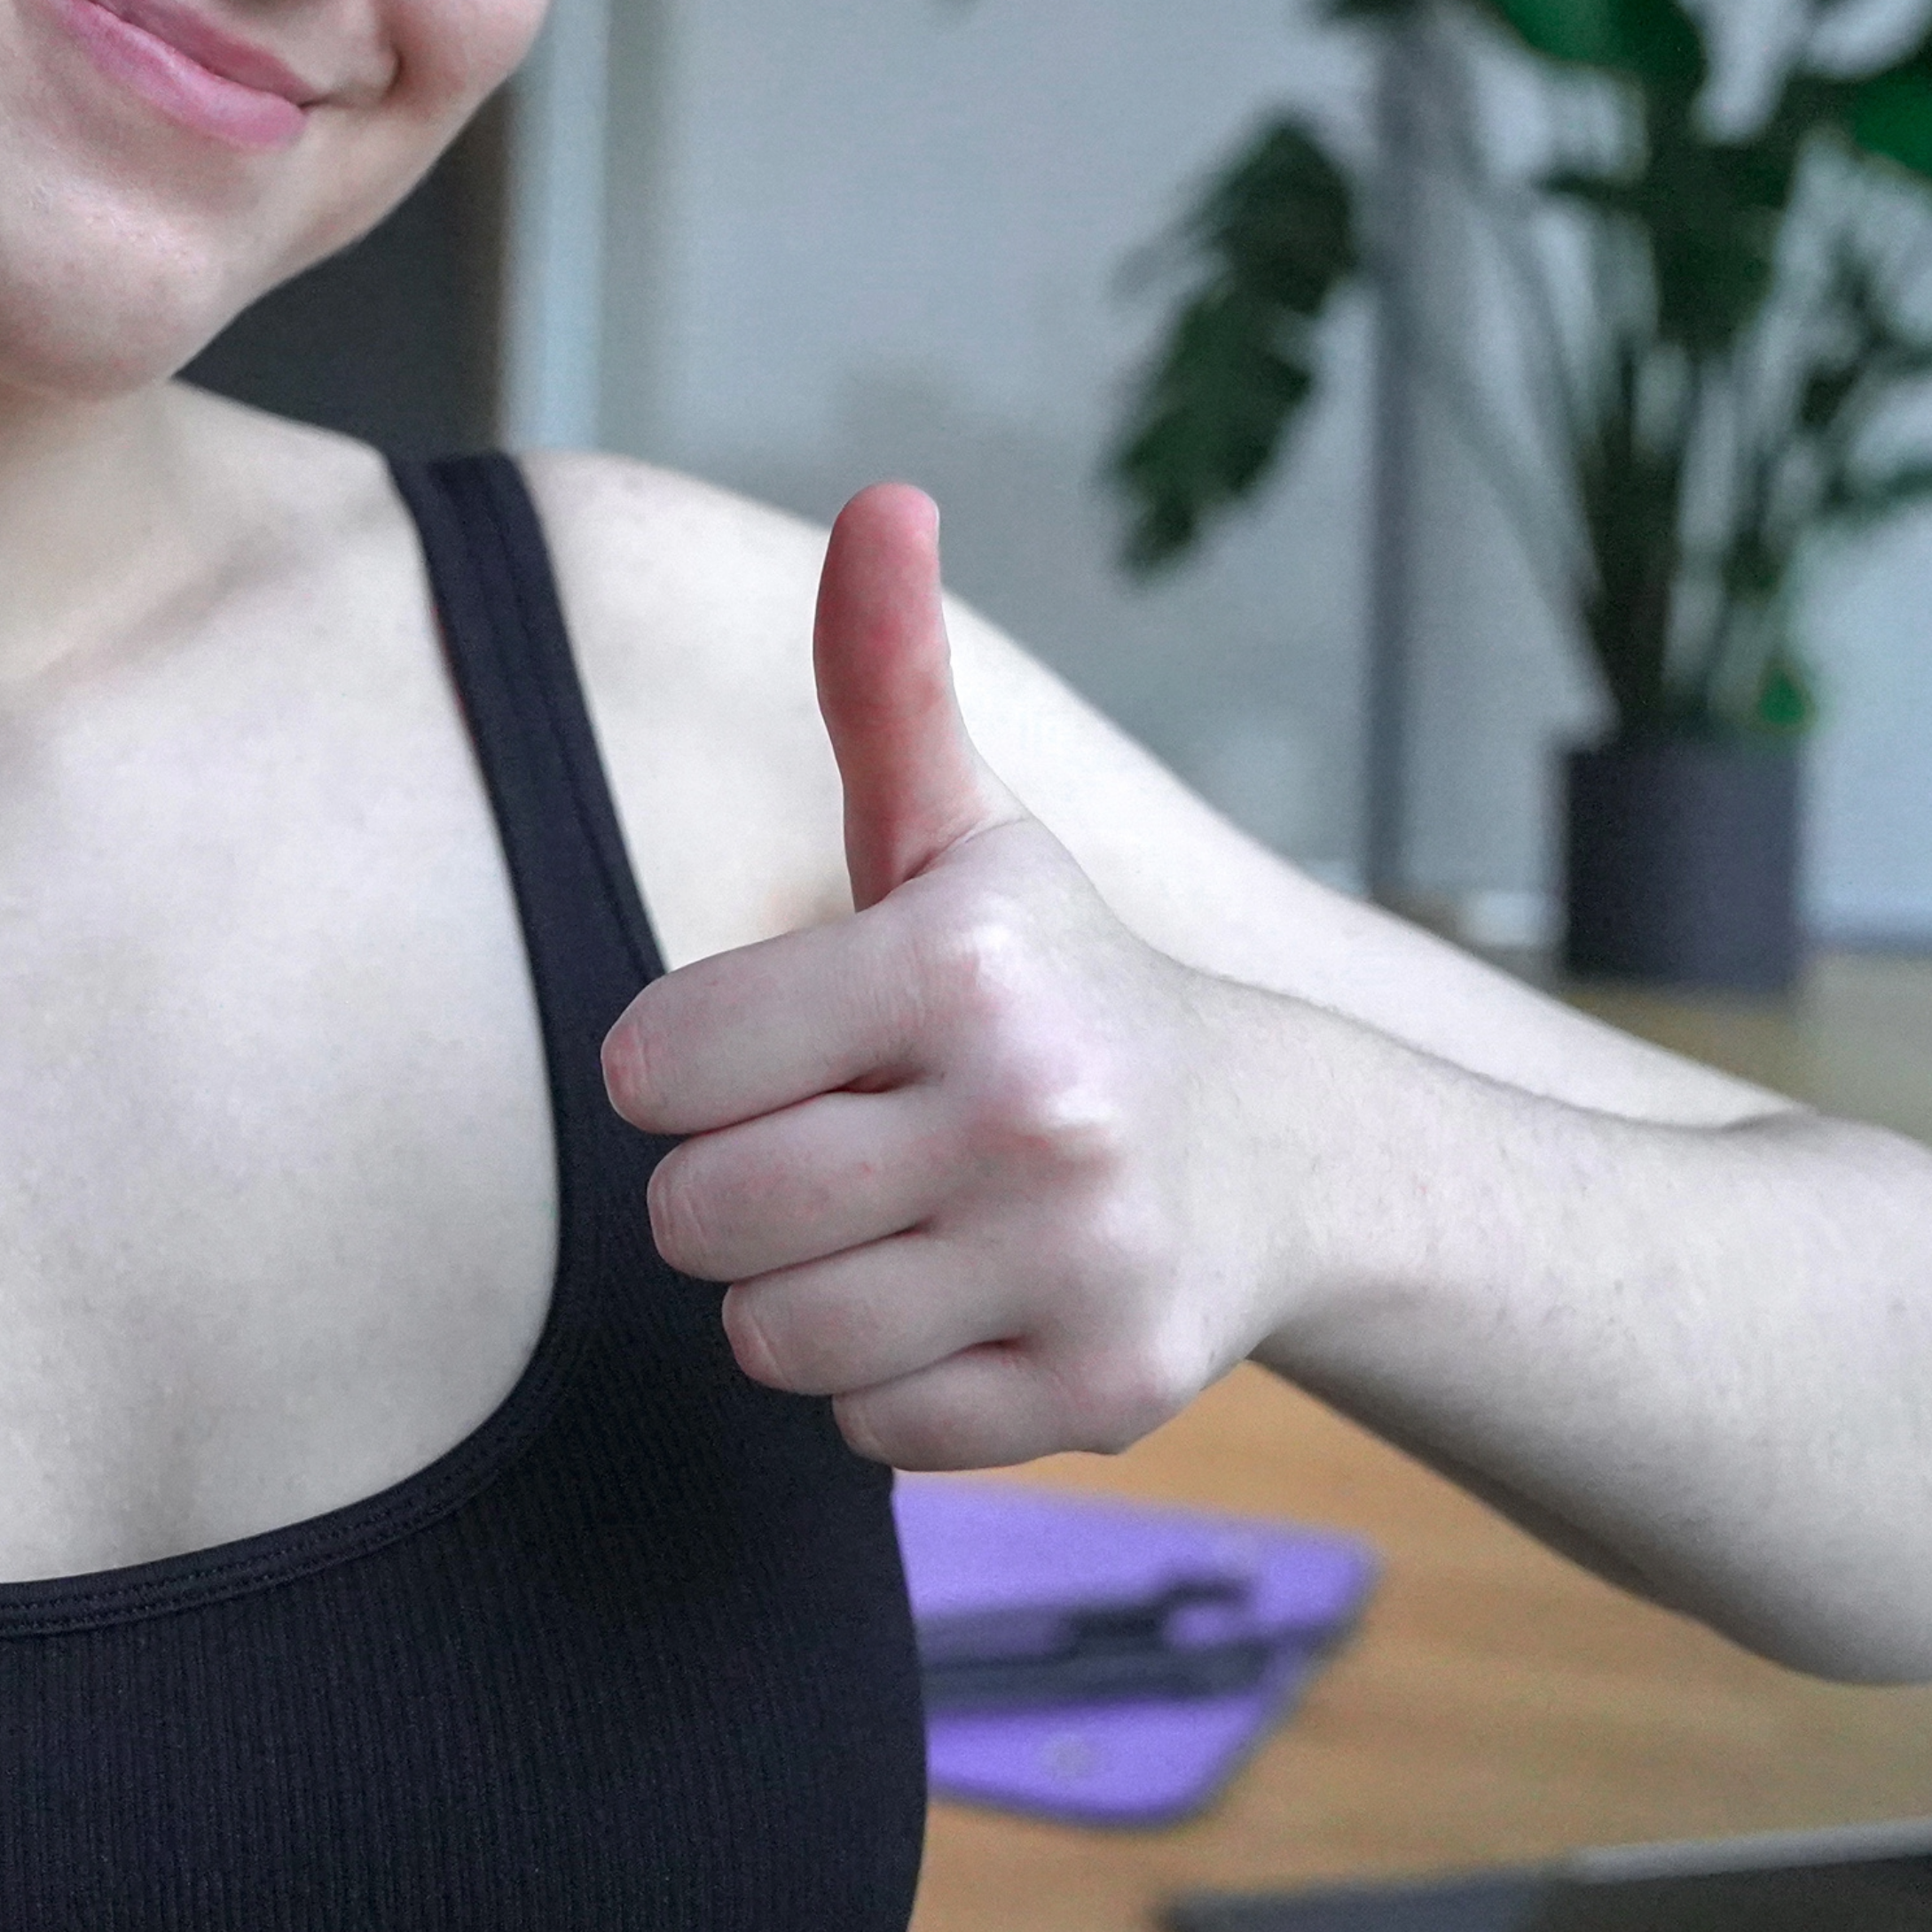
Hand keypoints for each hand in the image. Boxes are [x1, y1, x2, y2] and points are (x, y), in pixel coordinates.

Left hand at [599, 486, 1306, 1467]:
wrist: (1273, 1151)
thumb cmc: (1046, 979)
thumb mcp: (960, 827)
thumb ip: (885, 678)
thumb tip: (883, 502)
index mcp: (959, 961)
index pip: (658, 1067)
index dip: (681, 1067)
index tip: (760, 1046)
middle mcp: (1031, 1111)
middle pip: (701, 1218)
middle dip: (732, 1191)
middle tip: (827, 1144)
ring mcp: (1075, 1262)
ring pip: (774, 1341)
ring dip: (802, 1294)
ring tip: (893, 1224)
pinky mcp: (1101, 1392)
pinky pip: (871, 1429)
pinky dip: (890, 1384)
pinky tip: (965, 1299)